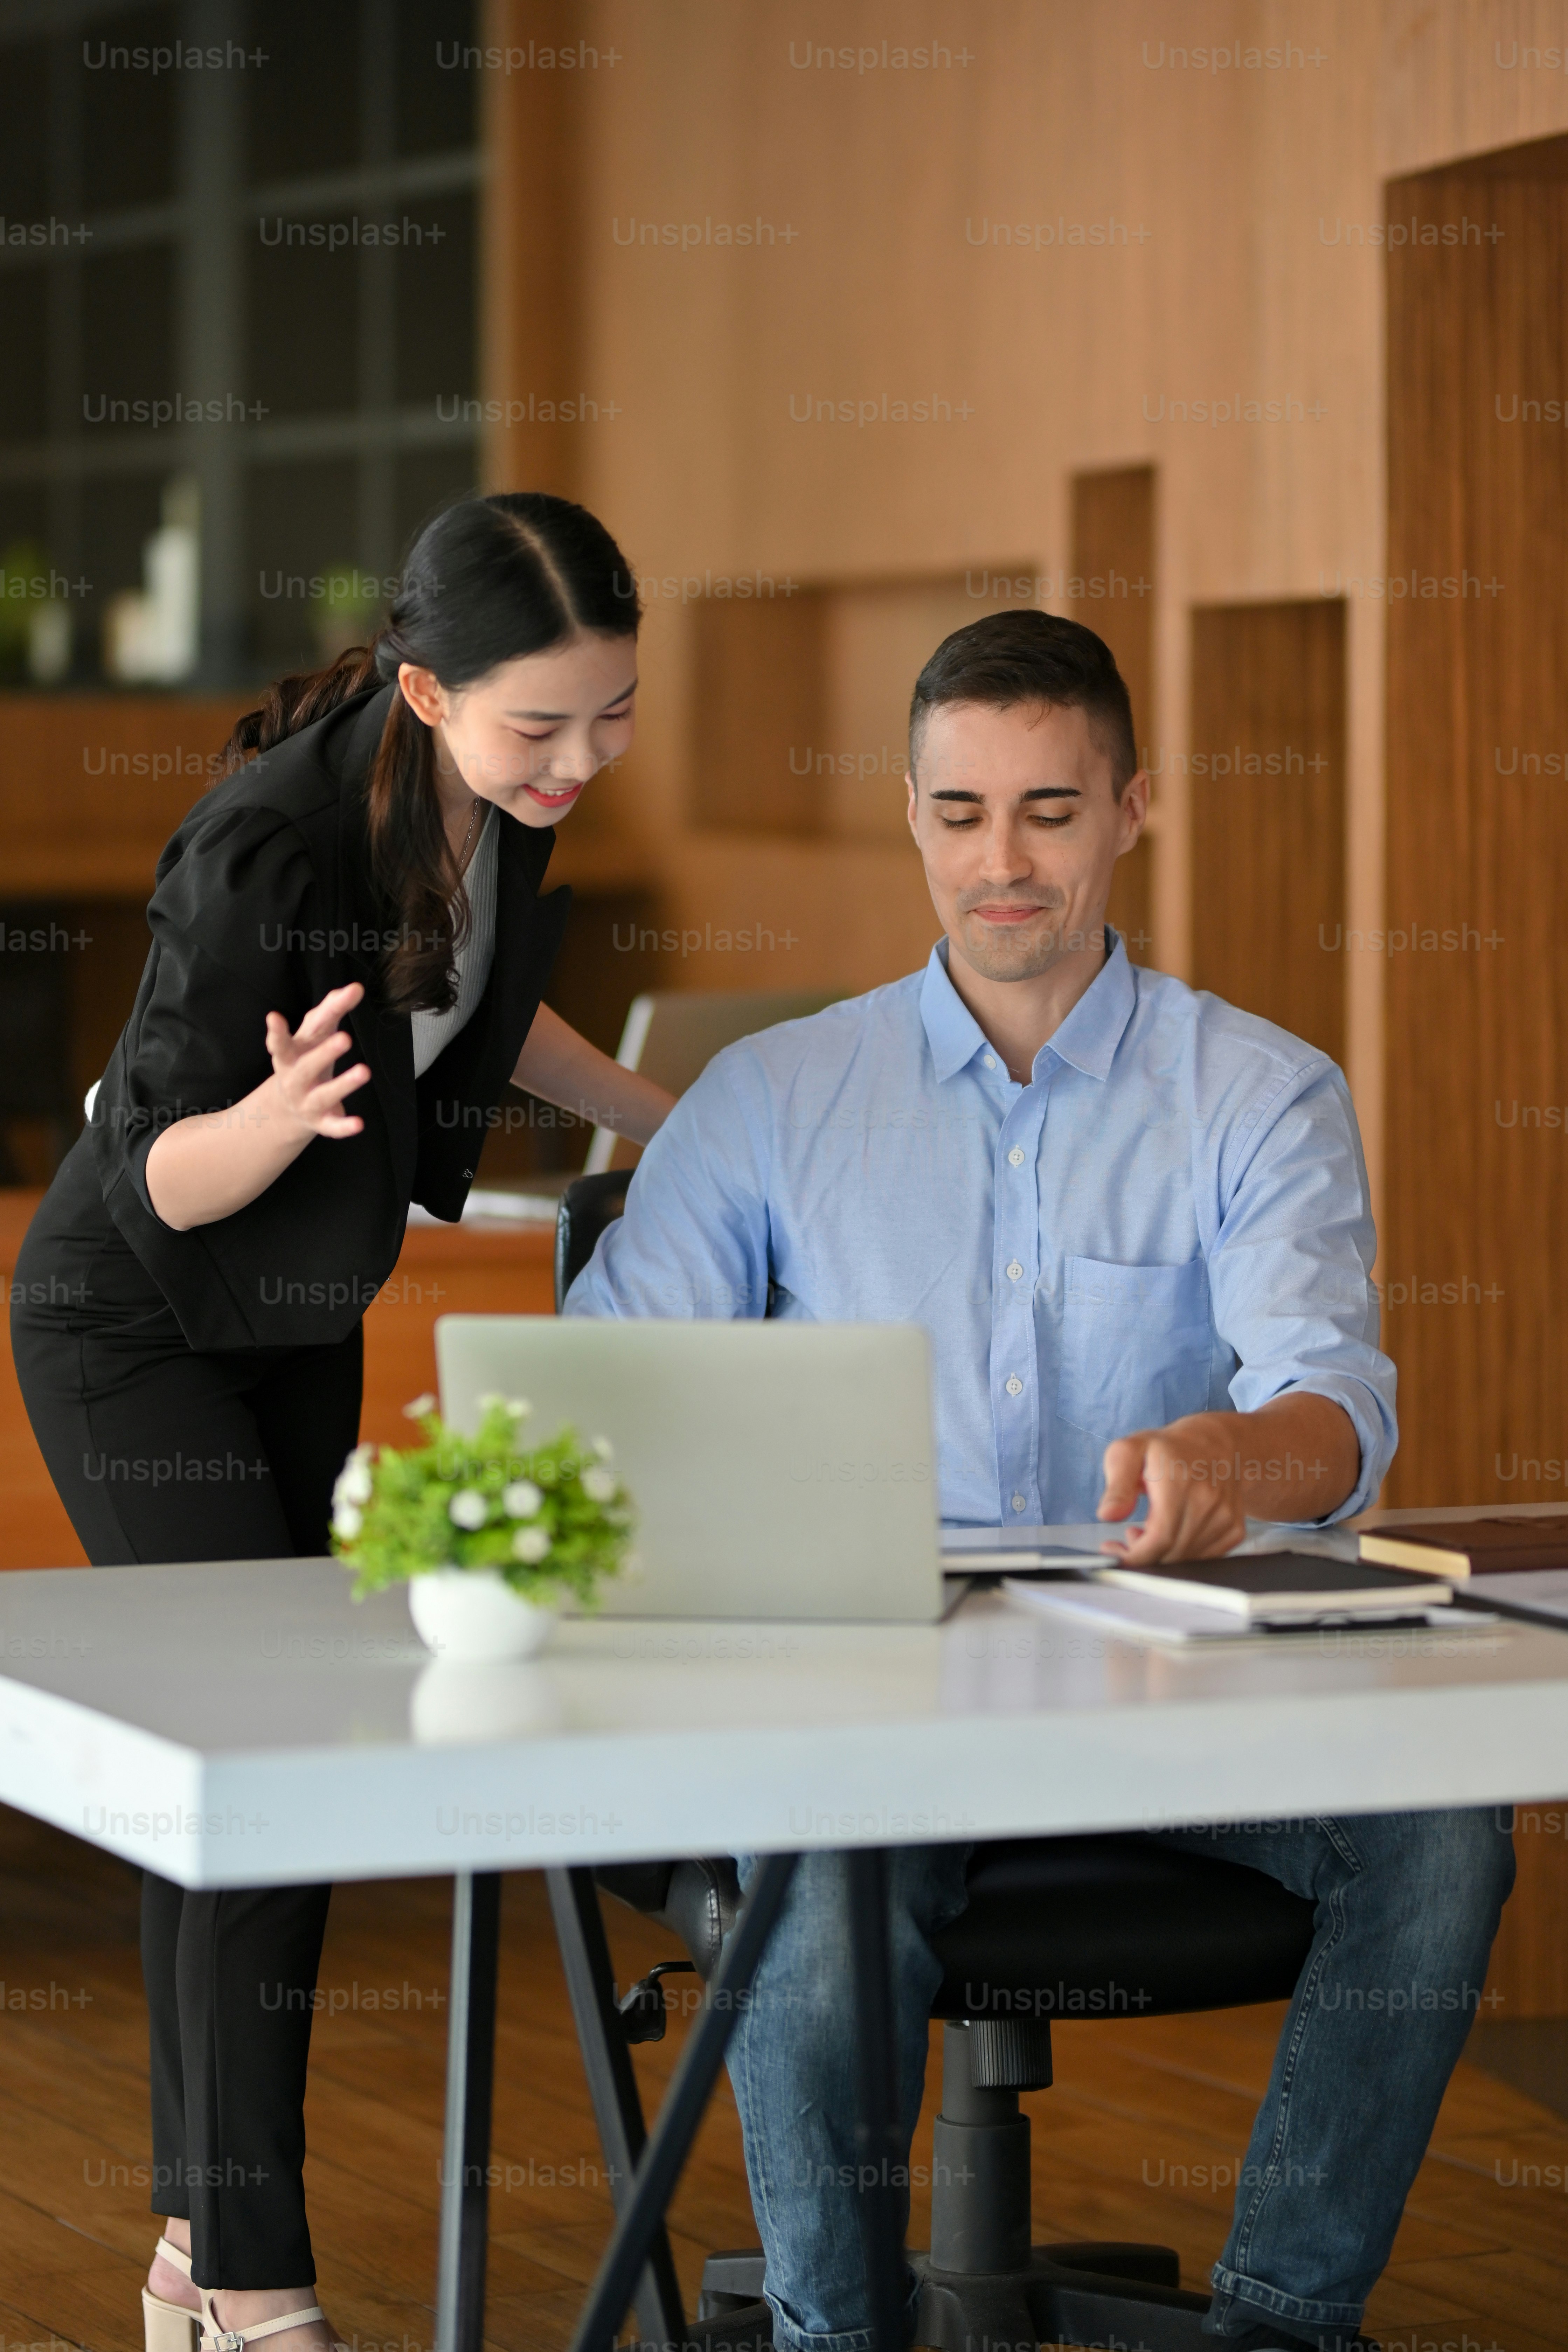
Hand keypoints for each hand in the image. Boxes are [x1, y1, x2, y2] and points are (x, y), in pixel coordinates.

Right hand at [265, 982, 370, 1139]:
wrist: (289, 1108)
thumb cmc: (305, 1059)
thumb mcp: (314, 1035)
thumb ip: (331, 1010)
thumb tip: (353, 988)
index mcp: (290, 1055)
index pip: (284, 1041)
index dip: (277, 1032)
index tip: (274, 1017)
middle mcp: (294, 1079)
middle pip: (305, 1067)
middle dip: (324, 1053)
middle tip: (345, 1037)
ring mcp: (307, 1101)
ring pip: (323, 1095)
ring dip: (343, 1084)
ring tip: (364, 1071)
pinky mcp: (321, 1122)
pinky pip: (332, 1126)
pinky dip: (344, 1126)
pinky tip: (359, 1124)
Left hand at [1096, 1415, 1248, 1563]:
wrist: (1216, 1444)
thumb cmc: (1166, 1449)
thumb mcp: (1129, 1452)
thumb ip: (1117, 1486)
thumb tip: (1107, 1515)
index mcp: (1179, 1483)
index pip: (1159, 1539)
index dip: (1133, 1555)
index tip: (1112, 1551)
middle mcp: (1207, 1502)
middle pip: (1171, 1553)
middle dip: (1143, 1554)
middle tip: (1130, 1535)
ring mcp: (1225, 1518)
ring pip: (1187, 1559)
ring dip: (1162, 1554)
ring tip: (1148, 1529)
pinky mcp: (1235, 1529)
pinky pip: (1204, 1557)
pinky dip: (1183, 1553)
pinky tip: (1172, 1532)